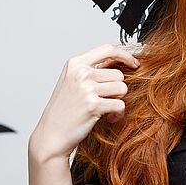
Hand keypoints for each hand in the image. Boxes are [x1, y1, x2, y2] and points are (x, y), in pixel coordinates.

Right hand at [28, 42, 139, 162]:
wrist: (51, 135)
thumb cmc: (65, 110)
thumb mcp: (74, 82)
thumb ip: (94, 69)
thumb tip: (122, 60)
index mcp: (75, 63)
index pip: (108, 49)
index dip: (125, 55)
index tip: (135, 63)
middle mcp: (81, 73)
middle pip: (119, 74)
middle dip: (117, 89)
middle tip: (105, 100)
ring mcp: (86, 88)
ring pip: (122, 89)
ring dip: (118, 101)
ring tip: (105, 109)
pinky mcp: (93, 105)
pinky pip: (120, 105)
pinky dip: (117, 114)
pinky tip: (107, 118)